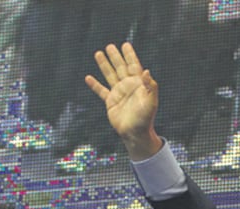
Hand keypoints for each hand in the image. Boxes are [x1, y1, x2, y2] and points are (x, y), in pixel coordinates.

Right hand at [85, 43, 162, 159]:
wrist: (135, 134)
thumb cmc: (146, 119)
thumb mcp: (151, 102)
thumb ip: (151, 86)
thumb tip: (147, 71)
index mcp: (138, 85)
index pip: (134, 66)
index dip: (130, 56)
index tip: (125, 44)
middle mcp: (128, 87)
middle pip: (121, 68)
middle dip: (116, 57)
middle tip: (110, 46)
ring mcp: (119, 94)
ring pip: (110, 75)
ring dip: (104, 65)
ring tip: (98, 53)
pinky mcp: (110, 102)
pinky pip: (101, 91)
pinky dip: (94, 85)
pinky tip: (88, 77)